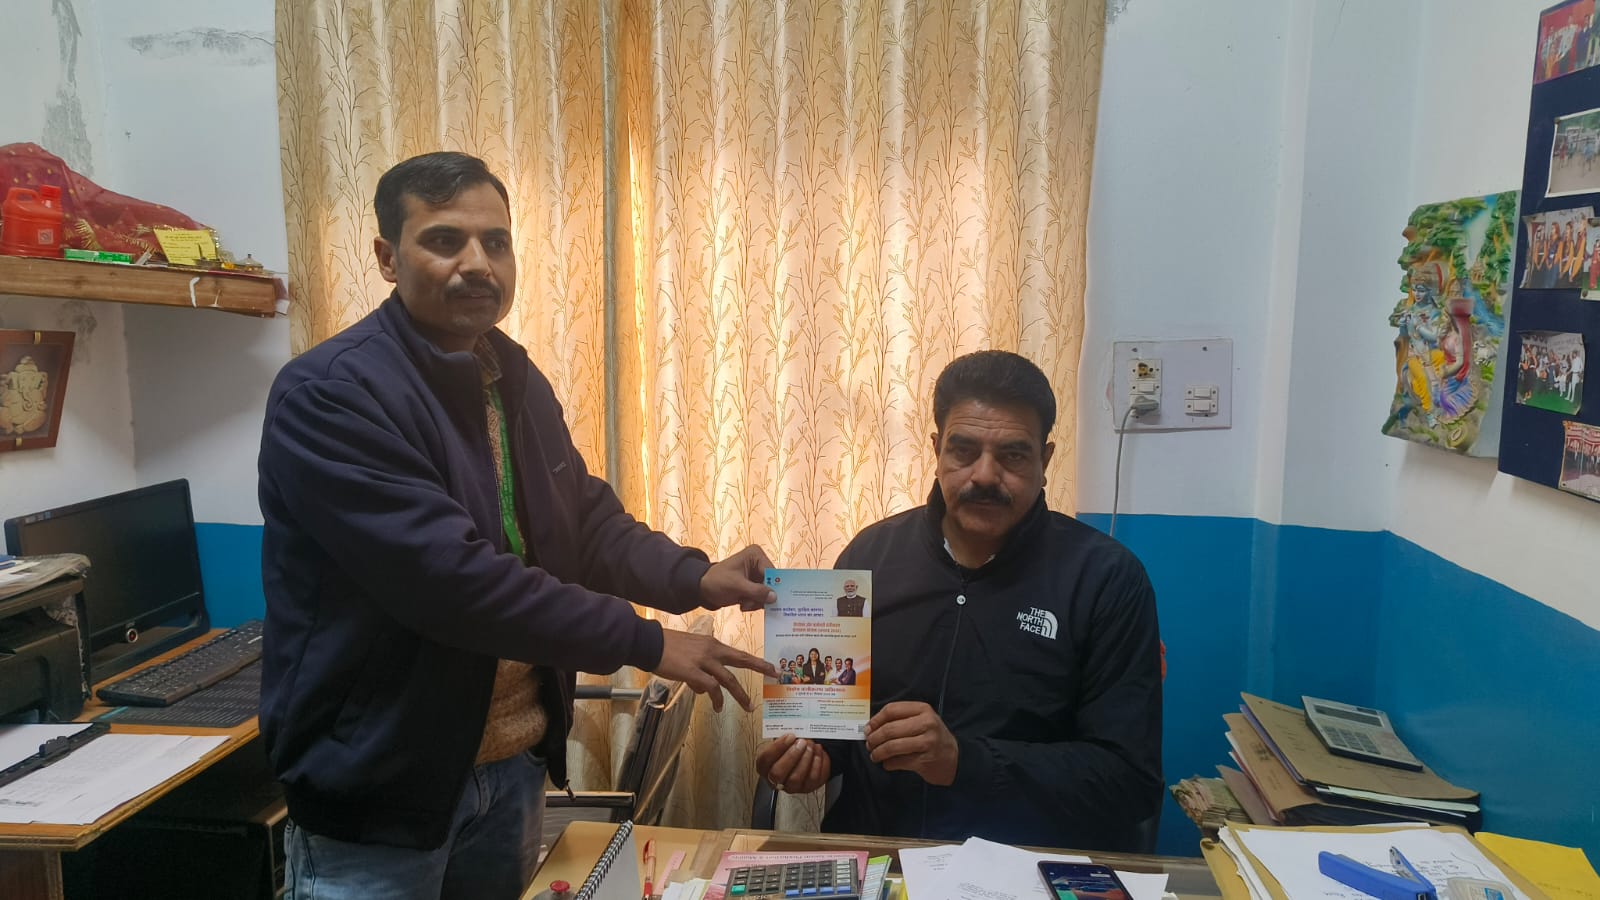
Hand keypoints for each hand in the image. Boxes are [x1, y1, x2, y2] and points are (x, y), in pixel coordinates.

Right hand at [652, 629, 776, 711]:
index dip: (755, 661)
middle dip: (760, 667)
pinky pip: (711, 687)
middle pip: (741, 659)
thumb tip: (705, 689)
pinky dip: (717, 699)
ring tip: (748, 706)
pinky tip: (717, 707)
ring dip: (740, 694)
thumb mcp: (690, 652)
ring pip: (729, 679)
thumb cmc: (666, 647)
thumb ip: (701, 669)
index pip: (737, 654)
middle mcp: (711, 650)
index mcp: (712, 644)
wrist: (649, 643)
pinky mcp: (693, 671)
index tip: (769, 666)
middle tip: (775, 674)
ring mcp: (703, 660)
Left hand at [700, 544, 777, 610]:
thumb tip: (774, 597)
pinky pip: (761, 597)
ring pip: (767, 593)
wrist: (703, 589)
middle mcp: (759, 564)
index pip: (772, 572)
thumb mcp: (736, 585)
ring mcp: (757, 576)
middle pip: (771, 583)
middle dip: (761, 596)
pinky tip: (743, 604)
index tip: (773, 600)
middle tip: (750, 603)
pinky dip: (754, 603)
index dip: (773, 586)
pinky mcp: (754, 586)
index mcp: (756, 555)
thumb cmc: (717, 581)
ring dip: (757, 601)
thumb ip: (756, 591)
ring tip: (744, 604)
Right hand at [755, 734, 831, 793]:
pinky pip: (813, 779)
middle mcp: (774, 780)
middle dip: (792, 756)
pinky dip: (818, 763)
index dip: (778, 747)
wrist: (802, 757)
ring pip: (796, 779)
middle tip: (802, 742)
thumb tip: (793, 728)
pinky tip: (818, 751)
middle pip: (778, 773)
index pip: (765, 759)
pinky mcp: (807, 788)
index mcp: (764, 766)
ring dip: (805, 759)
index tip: (790, 736)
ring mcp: (790, 787)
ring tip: (811, 745)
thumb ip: (784, 737)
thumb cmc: (789, 748)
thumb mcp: (782, 741)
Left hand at [864, 701, 958, 785]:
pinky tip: (887, 764)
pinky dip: (888, 764)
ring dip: (878, 753)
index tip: (868, 728)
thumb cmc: (932, 737)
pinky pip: (898, 762)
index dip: (875, 720)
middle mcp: (926, 724)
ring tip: (875, 756)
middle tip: (869, 744)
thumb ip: (900, 719)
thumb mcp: (921, 720)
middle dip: (874, 738)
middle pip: (890, 729)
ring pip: (892, 746)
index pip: (892, 710)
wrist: (954, 758)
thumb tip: (871, 727)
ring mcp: (927, 742)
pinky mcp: (925, 761)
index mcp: (923, 710)